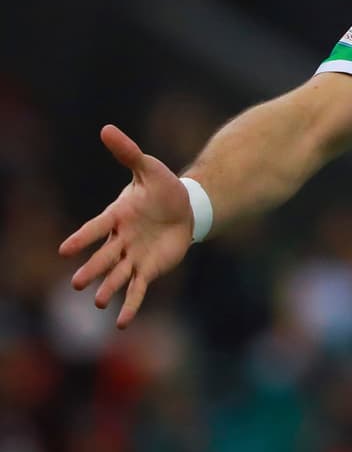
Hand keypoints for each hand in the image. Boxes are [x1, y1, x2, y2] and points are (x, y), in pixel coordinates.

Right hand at [58, 125, 194, 328]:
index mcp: (117, 215)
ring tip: (98, 302)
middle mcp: (121, 239)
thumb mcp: (148, 168)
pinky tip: (122, 322)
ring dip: (108, 288)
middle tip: (77, 283)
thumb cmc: (163, 187)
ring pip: (117, 275)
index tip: (64, 250)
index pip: (96, 228)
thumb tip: (106, 129)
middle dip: (92, 269)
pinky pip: (137, 289)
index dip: (82, 239)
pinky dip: (130, 305)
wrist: (186, 206)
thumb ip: (128, 153)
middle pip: (104, 256)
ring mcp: (133, 256)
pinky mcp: (149, 269)